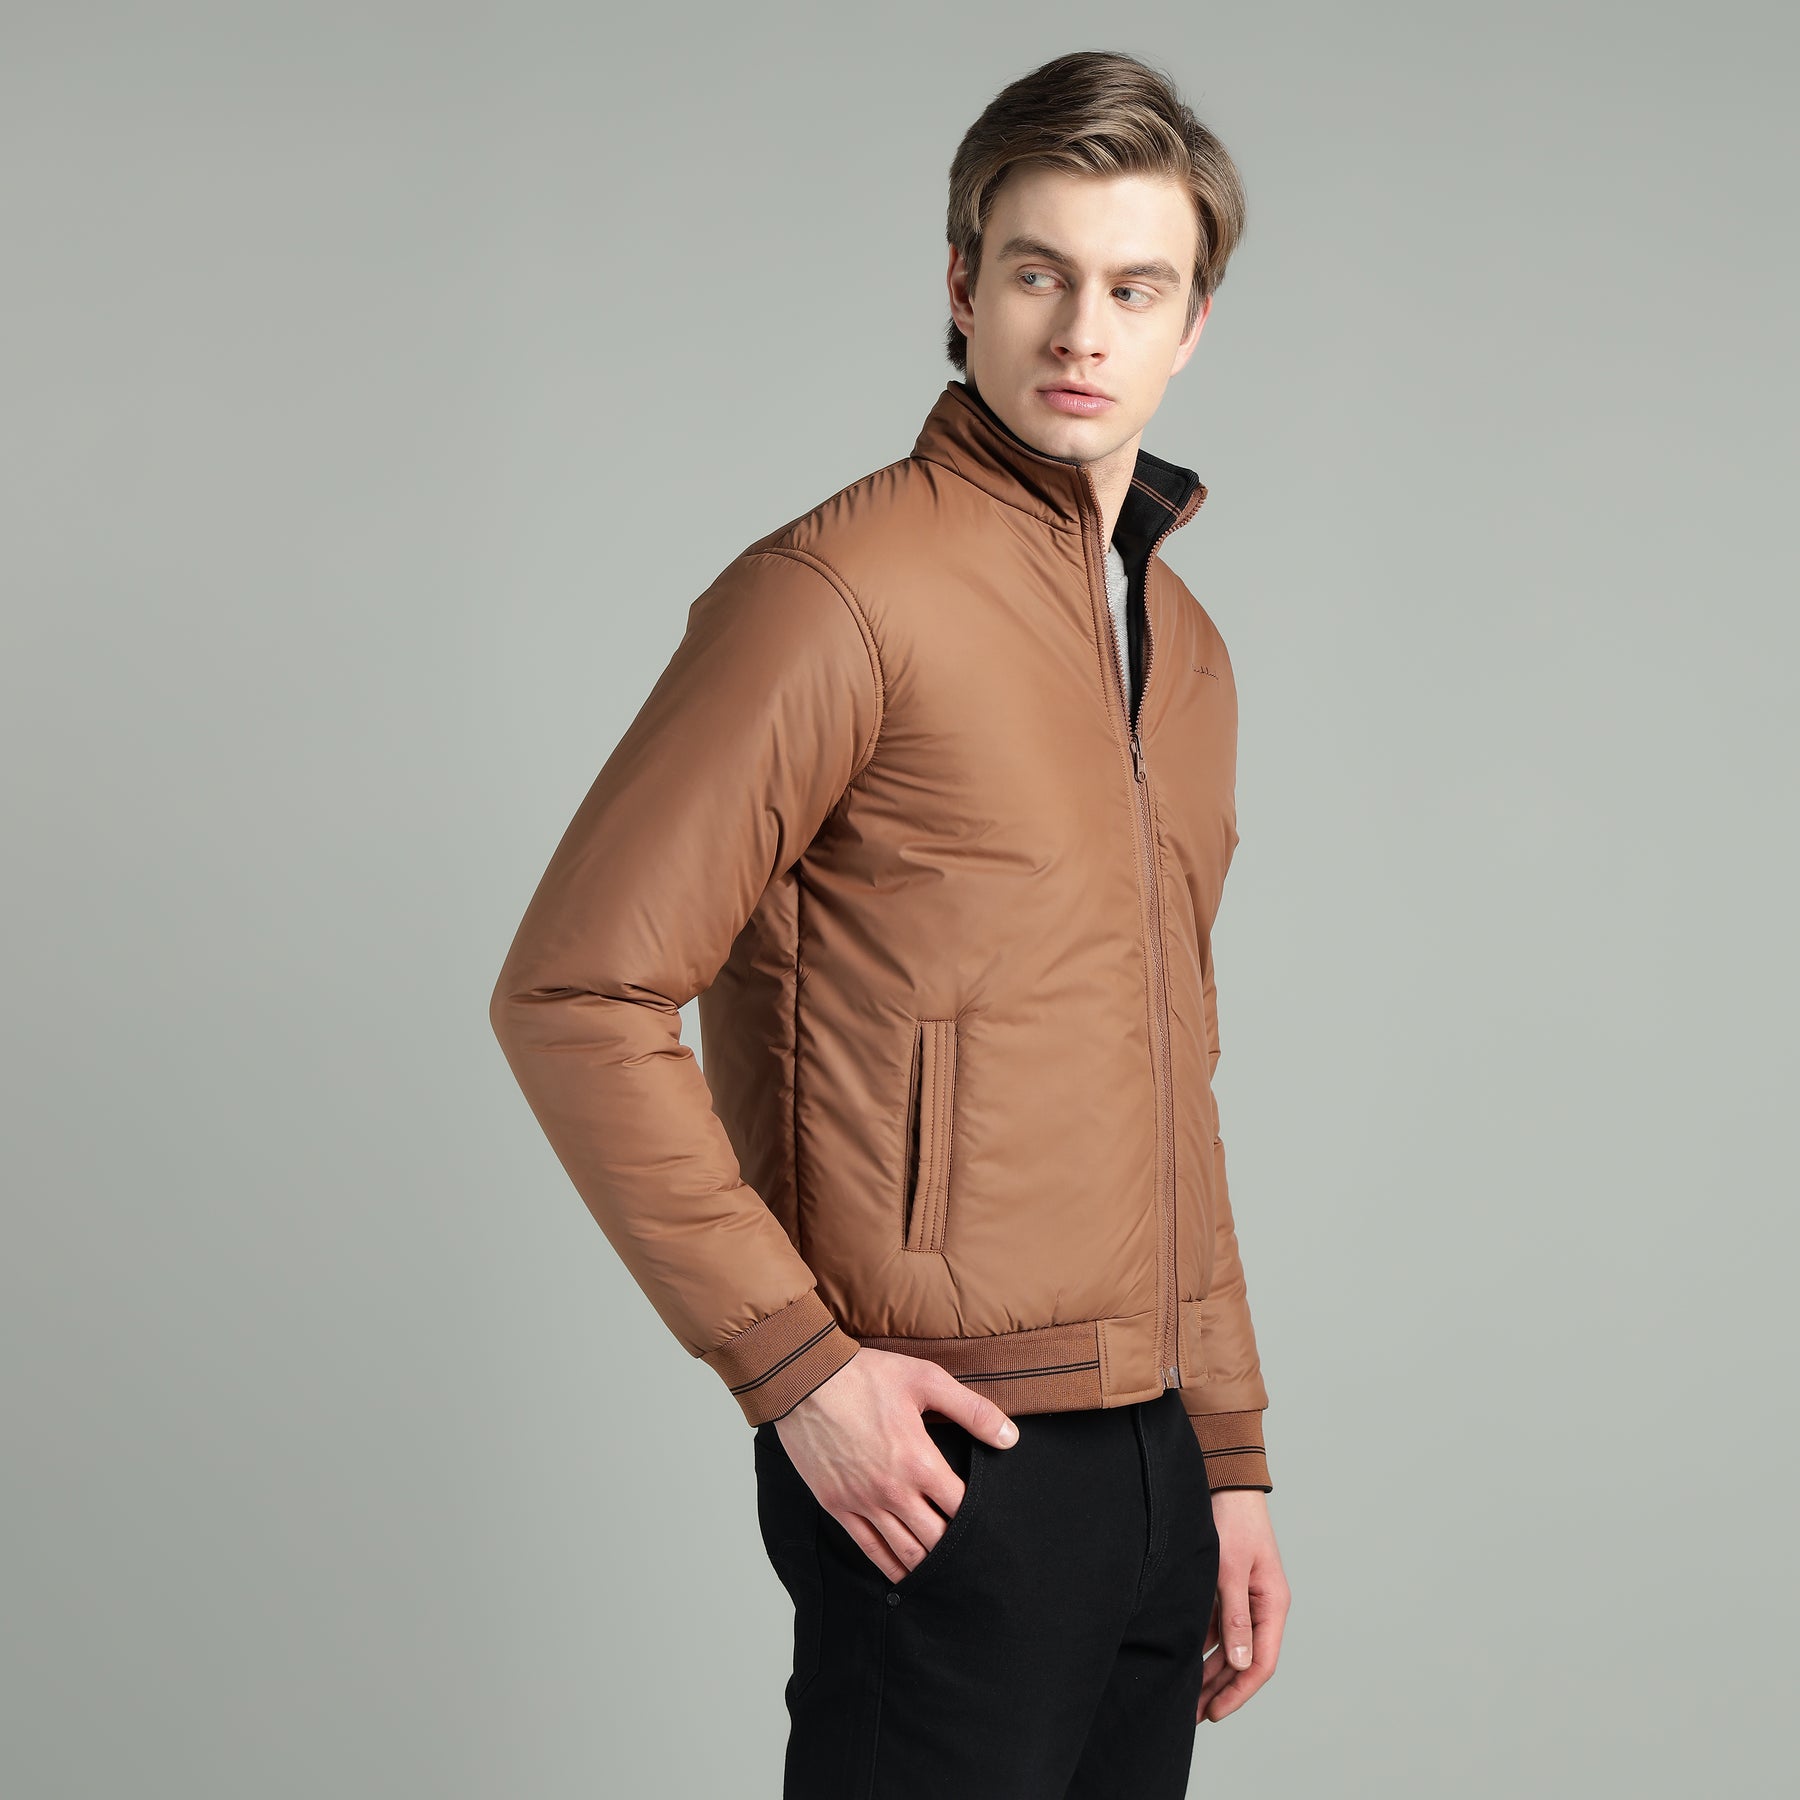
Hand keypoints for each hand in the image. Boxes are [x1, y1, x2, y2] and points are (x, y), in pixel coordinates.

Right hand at [774, 1347, 1017, 1582]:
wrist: (805, 1380)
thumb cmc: (865, 1376)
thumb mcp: (926, 1380)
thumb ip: (972, 1410)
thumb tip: (1010, 1437)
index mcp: (919, 1461)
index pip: (960, 1506)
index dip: (977, 1516)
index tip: (987, 1520)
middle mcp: (893, 1491)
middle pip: (936, 1538)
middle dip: (956, 1547)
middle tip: (970, 1552)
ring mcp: (862, 1502)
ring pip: (905, 1551)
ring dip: (928, 1564)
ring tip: (944, 1569)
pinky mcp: (837, 1505)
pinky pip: (869, 1548)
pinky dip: (890, 1567)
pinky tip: (904, 1574)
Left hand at [1198, 1489, 1288, 1721]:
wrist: (1224, 1482)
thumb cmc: (1231, 1521)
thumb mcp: (1230, 1570)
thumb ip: (1235, 1617)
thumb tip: (1242, 1664)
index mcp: (1272, 1604)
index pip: (1261, 1662)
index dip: (1239, 1691)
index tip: (1215, 1712)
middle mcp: (1261, 1607)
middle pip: (1243, 1661)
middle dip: (1220, 1689)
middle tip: (1193, 1715)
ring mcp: (1244, 1599)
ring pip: (1228, 1647)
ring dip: (1209, 1672)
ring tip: (1185, 1697)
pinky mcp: (1226, 1589)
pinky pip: (1216, 1627)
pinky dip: (1201, 1646)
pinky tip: (1182, 1661)